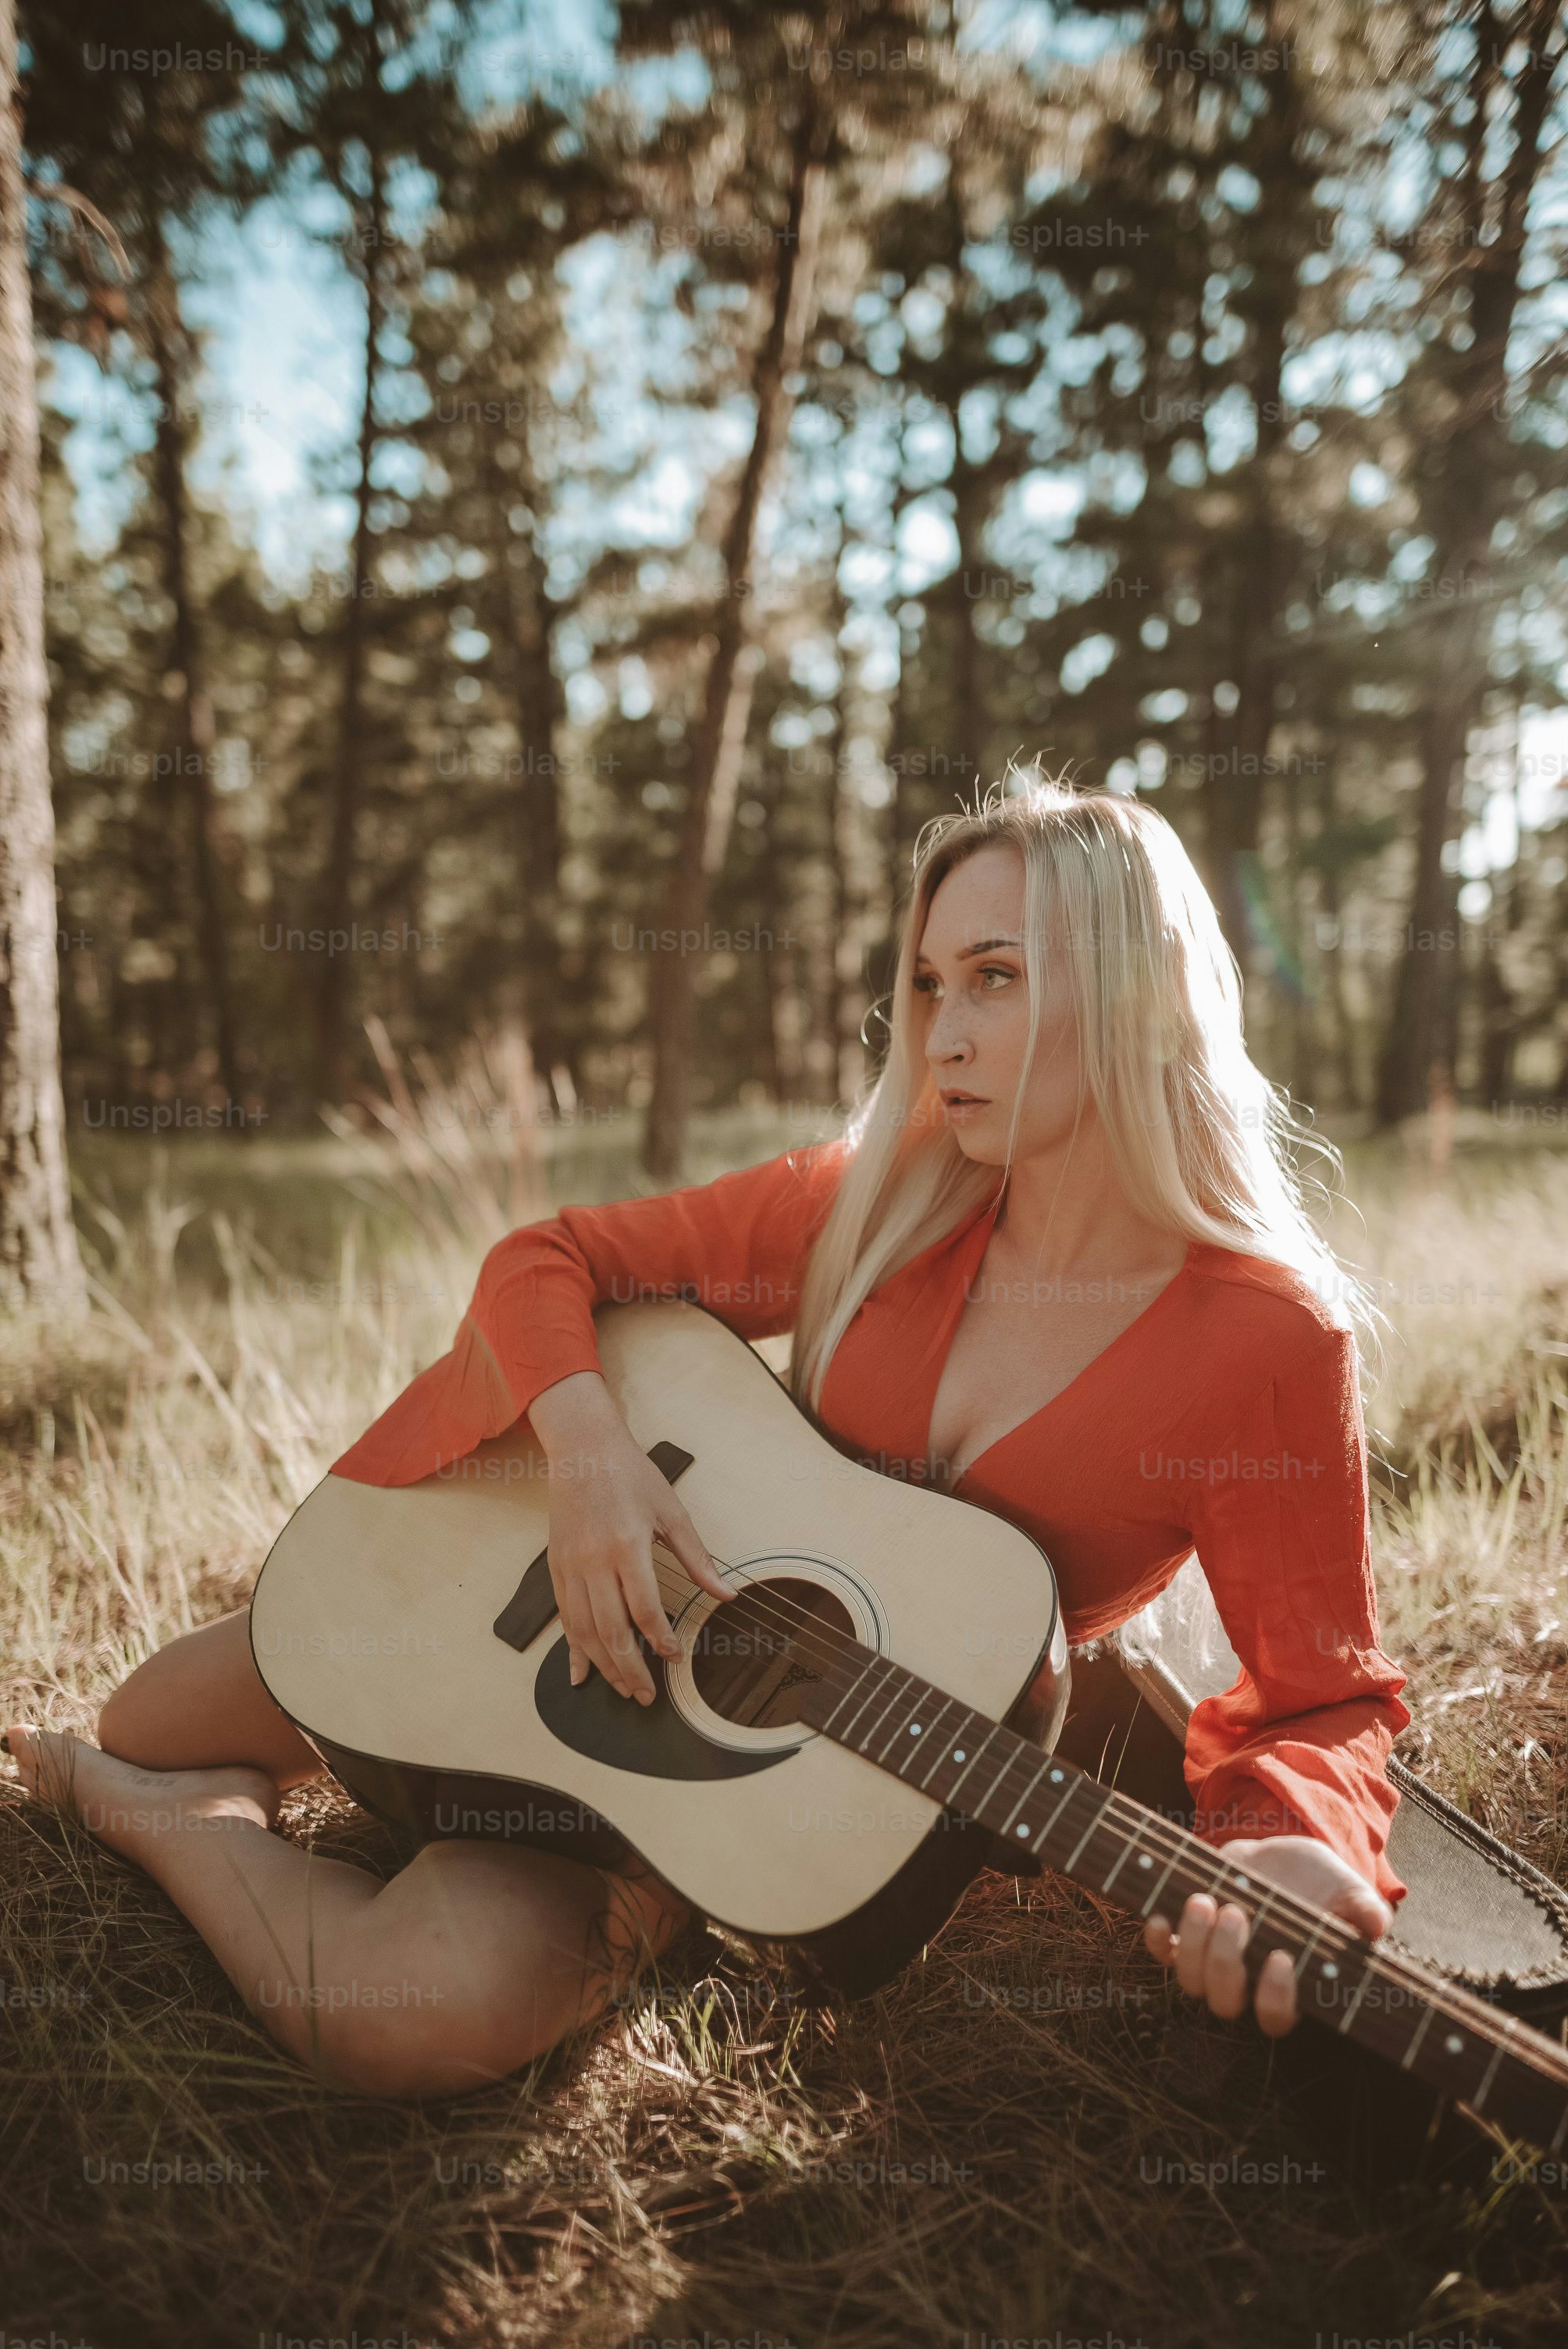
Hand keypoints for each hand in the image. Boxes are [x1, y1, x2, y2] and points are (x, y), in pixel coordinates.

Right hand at [528, 1371, 729, 1704]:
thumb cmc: (632, 1476)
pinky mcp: (557, 1568)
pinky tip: (580, 1673)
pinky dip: (573, 1649)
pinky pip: (565, 1617)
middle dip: (630, 1668)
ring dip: (603, 1666)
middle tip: (647, 1695)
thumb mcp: (672, 1512)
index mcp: (628, 1545)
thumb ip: (698, 1559)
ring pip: (584, 1630)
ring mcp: (571, 1567)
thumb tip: (727, 1593)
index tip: (674, 1657)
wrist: (584, 1450)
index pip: (643, 1608)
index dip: (659, 1639)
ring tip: (622, 1690)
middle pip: (611, 1629)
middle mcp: (595, 1561)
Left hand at [1143, 1835, 1391, 2036]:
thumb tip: (1378, 1924)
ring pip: (1191, 1980)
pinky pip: (1161, 1953)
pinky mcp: (1185, 1937)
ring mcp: (1212, 1961)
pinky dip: (1154, 1939)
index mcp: (1290, 1985)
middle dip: (1224, 1962)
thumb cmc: (1317, 1882)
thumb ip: (1363, 1909)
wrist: (1277, 1854)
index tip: (1281, 1957)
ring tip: (1205, 1901)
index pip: (1276, 2018)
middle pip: (1224, 2001)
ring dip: (1192, 1944)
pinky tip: (1159, 1916)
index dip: (1275, 1999)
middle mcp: (1247, 1983)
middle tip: (1235, 1916)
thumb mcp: (1346, 1890)